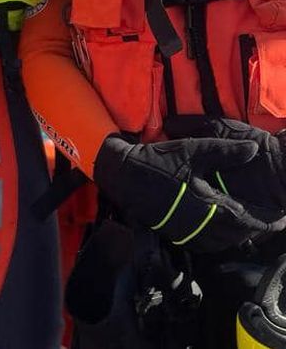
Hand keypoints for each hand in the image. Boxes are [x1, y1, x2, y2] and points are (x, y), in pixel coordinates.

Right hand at [93, 134, 285, 251]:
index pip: (246, 220)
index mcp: (209, 207)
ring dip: (236, 234)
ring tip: (246, 223)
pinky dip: (219, 238)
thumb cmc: (159, 161)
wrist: (124, 175)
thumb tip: (253, 149)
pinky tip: (219, 226)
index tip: (281, 217)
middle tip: (267, 220)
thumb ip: (225, 151)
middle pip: (237, 235)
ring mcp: (188, 234)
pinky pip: (206, 243)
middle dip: (254, 228)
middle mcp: (201, 227)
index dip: (266, 220)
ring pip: (223, 242)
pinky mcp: (177, 235)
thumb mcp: (192, 150)